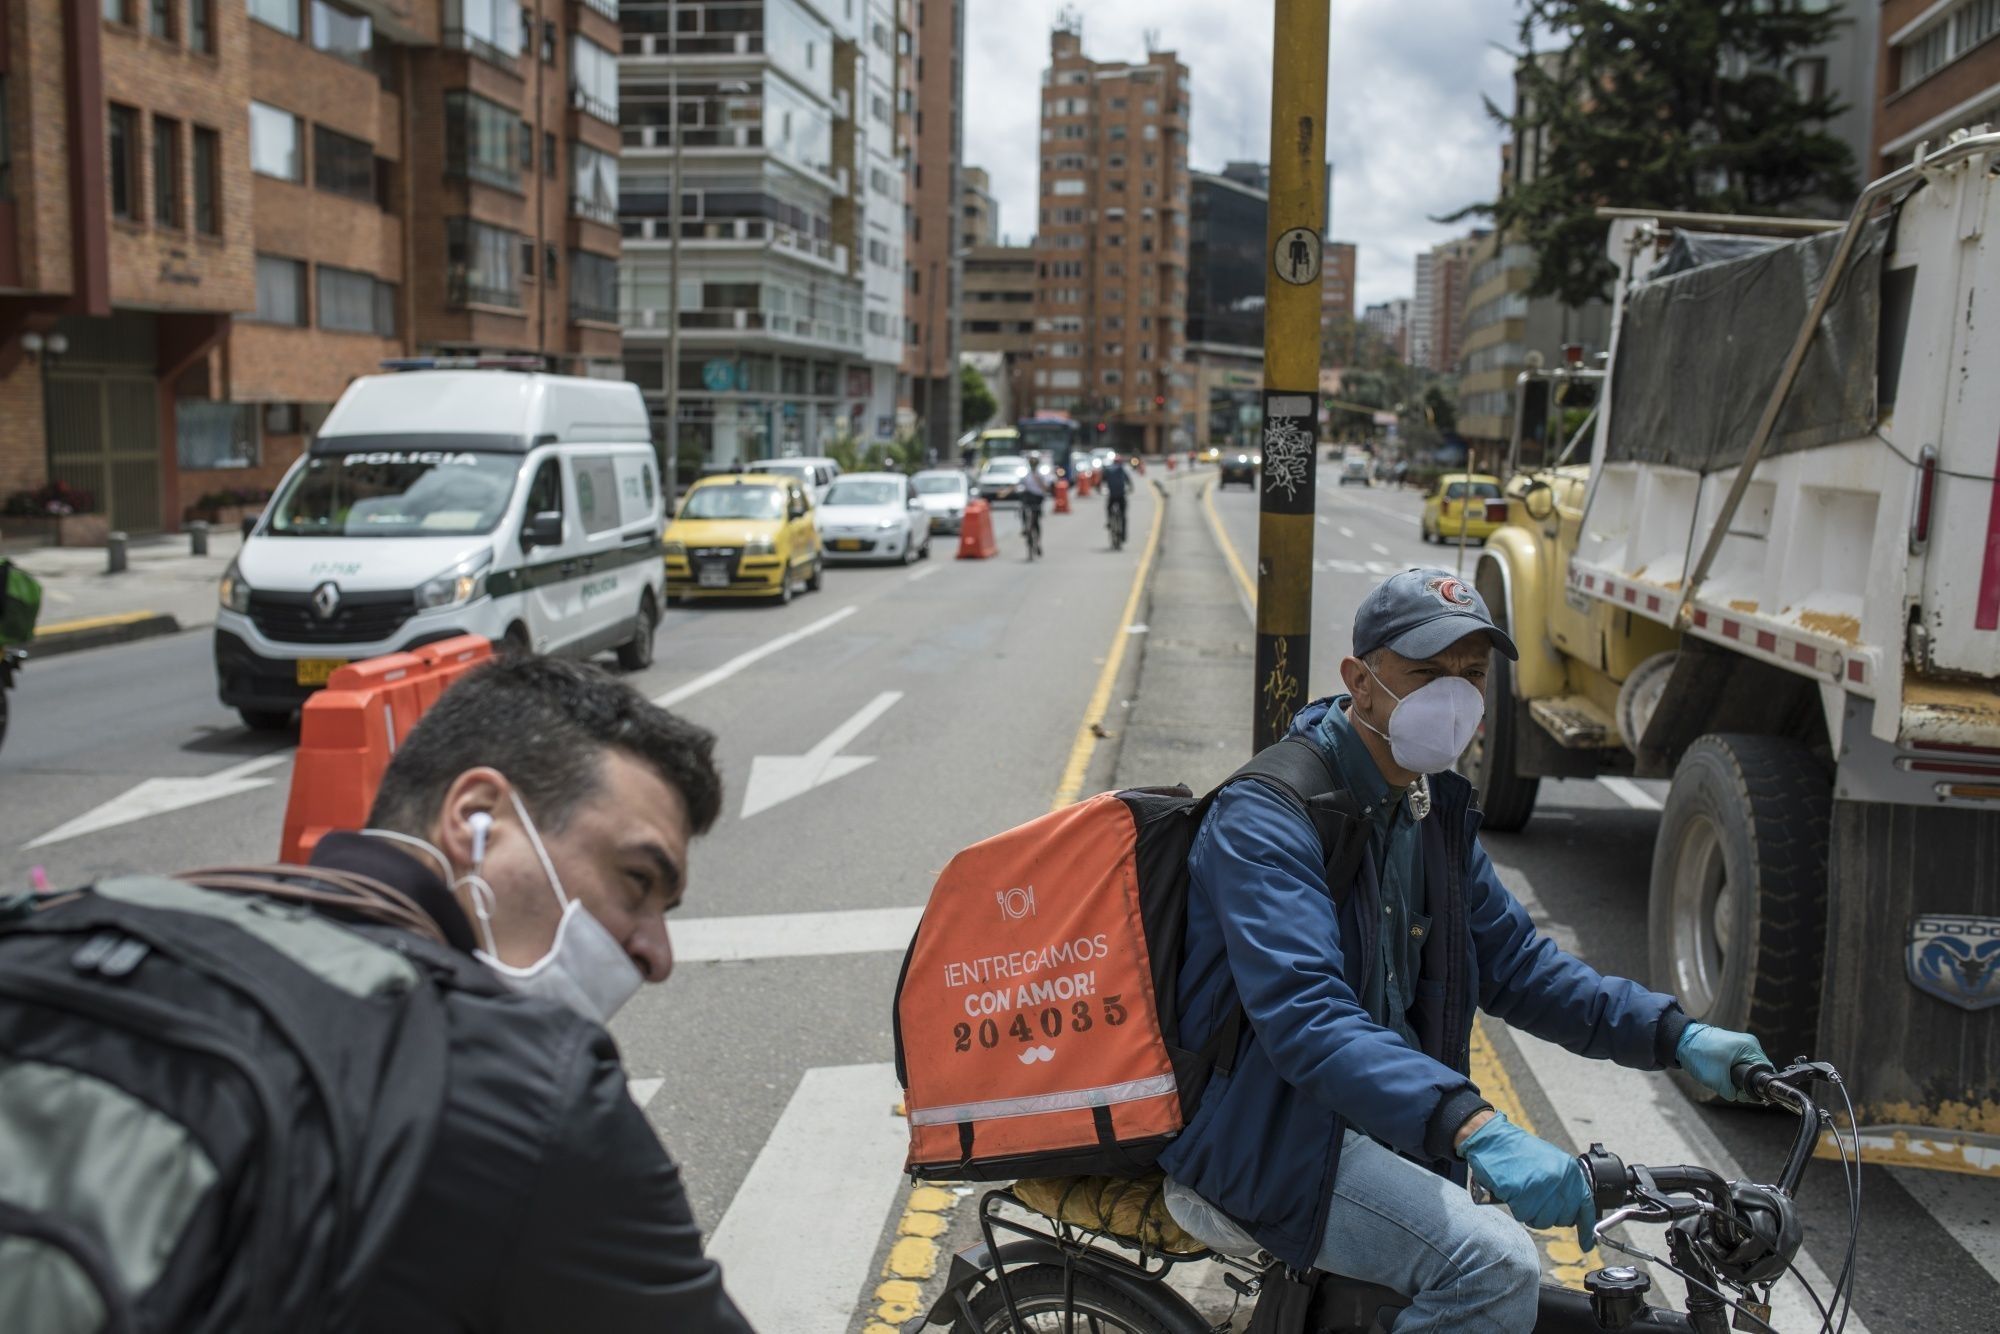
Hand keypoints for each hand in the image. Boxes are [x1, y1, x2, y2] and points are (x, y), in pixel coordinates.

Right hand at [1459, 1113, 1596, 1251]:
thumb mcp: (1550, 1161)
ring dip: (1531, 1212)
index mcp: (1569, 1170)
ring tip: (1523, 1193)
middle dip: (1549, 1215)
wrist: (1491, 1139)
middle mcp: (1560, 1180)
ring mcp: (1542, 1188)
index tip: (1587, 1243)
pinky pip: (1524, 1215)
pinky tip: (1513, 1192)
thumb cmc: (1517, 1150)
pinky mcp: (1523, 1195)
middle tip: (1536, 1201)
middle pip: (1563, 1218)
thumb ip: (1565, 1183)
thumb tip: (1573, 1208)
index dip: (1586, 1228)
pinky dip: (1517, 1208)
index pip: (1585, 1206)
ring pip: (1544, 1220)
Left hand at [1676, 1023, 1771, 1102]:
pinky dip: (1732, 1071)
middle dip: (1745, 1083)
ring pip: (1747, 1069)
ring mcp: (1740, 1044)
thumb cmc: (1699, 1055)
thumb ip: (1733, 1092)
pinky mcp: (1731, 1046)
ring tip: (1724, 1079)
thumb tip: (1740, 1096)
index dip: (1757, 1087)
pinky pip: (1739, 1063)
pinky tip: (1722, 1074)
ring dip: (1737, 1078)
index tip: (1748, 1095)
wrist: (1680, 1040)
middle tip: (1733, 1089)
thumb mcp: (1717, 1080)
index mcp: (1750, 1047)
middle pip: (1756, 1071)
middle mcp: (1749, 1044)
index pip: (1765, 1072)